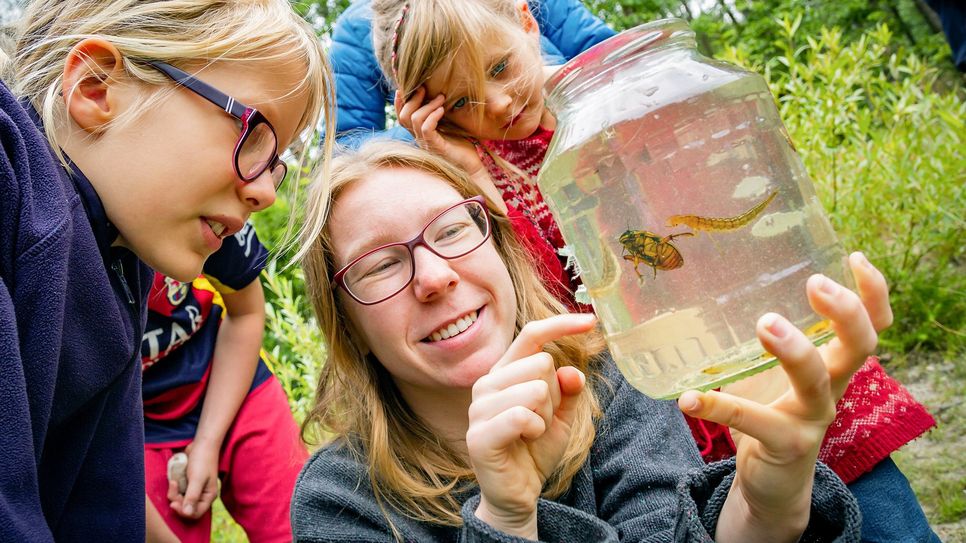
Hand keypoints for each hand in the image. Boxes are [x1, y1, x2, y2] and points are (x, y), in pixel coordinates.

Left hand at [167, 441, 218, 518]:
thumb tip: (187, 514)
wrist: (202, 444)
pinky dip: (174, 488)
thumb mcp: (197, 479)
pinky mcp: (188, 484)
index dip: (183, 512)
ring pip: (180, 500)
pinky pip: (178, 492)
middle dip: (177, 500)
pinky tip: (174, 479)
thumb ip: (192, 496)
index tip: (173, 503)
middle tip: (173, 487)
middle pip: (186, 508)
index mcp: (208, 496)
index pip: (195, 514)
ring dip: (174, 493)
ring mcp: (194, 490)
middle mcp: (201, 495)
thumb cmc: (202, 460)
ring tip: (173, 481)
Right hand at [394, 88, 484, 177]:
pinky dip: (433, 116)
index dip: (399, 103)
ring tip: (441, 98)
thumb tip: (438, 93)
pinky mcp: (435, 147)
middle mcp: (419, 139)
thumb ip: (439, 114)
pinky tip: (442, 110)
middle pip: (404, 117)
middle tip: (424, 88)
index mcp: (420, 134)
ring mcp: (426, 144)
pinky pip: (426, 129)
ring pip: (415, 120)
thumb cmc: (463, 146)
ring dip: (427, 105)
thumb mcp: (449, 126)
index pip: (402, 117)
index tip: (403, 88)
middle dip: (412, 99)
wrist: (472, 166)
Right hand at [466, 313, 595, 537]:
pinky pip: (522, 416)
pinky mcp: (479, 435)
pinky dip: (535, 430)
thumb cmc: (534, 450)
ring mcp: (478, 408)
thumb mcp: (561, 417)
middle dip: (554, 396)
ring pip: (535, 390)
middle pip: (542, 364)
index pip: (532, 336)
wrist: (517, 493)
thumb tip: (573, 372)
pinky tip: (525, 442)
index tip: (591, 320)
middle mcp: (487, 383)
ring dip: (544, 417)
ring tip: (531, 434)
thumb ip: (568, 392)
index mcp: (505, 372)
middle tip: (540, 421)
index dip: (562, 325)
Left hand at [679, 252, 887, 541]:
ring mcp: (812, 418)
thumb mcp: (769, 369)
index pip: (872, 325)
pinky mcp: (785, 444)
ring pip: (816, 382)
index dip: (873, 293)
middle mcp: (832, 387)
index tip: (854, 257)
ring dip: (794, 350)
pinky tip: (689, 399)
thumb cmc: (770, 411)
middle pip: (859, 346)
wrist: (772, 482)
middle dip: (845, 313)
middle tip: (815, 283)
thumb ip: (754, 335)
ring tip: (765, 323)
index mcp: (832, 363)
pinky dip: (718, 407)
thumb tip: (701, 283)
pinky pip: (753, 421)